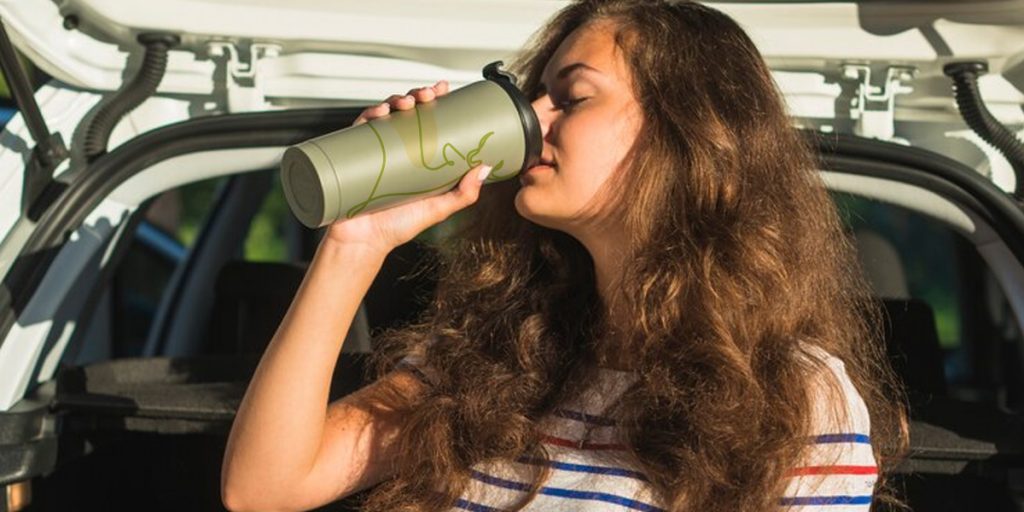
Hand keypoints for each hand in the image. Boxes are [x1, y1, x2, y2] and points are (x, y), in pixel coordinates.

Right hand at [323, 81, 490, 252]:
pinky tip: (380, 113)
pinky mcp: (351, 156)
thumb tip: (483, 169)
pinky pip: (358, 129)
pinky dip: (368, 115)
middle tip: (427, 95)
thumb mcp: (436, 210)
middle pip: (404, 112)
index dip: (433, 100)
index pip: (425, 120)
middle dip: (416, 96)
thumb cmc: (396, 228)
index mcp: (414, 156)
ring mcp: (373, 151)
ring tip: (407, 103)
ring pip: (383, 115)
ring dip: (395, 100)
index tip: (442, 89)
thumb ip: (463, 195)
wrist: (362, 243)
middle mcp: (393, 149)